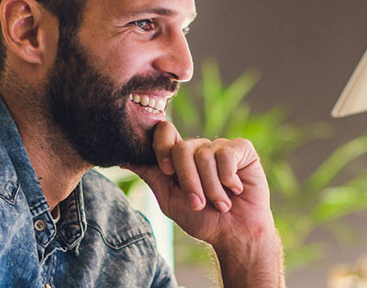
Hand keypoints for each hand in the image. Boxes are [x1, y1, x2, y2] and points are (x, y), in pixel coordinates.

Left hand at [123, 121, 276, 249]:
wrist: (236, 234)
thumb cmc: (204, 219)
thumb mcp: (170, 200)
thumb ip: (152, 176)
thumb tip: (124, 159)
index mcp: (180, 158)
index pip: (164, 133)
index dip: (162, 147)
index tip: (167, 171)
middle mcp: (199, 148)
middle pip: (181, 149)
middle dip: (188, 182)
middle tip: (198, 204)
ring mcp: (220, 147)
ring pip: (204, 156)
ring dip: (211, 188)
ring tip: (221, 203)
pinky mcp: (242, 149)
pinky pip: (226, 155)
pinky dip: (228, 179)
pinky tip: (235, 189)